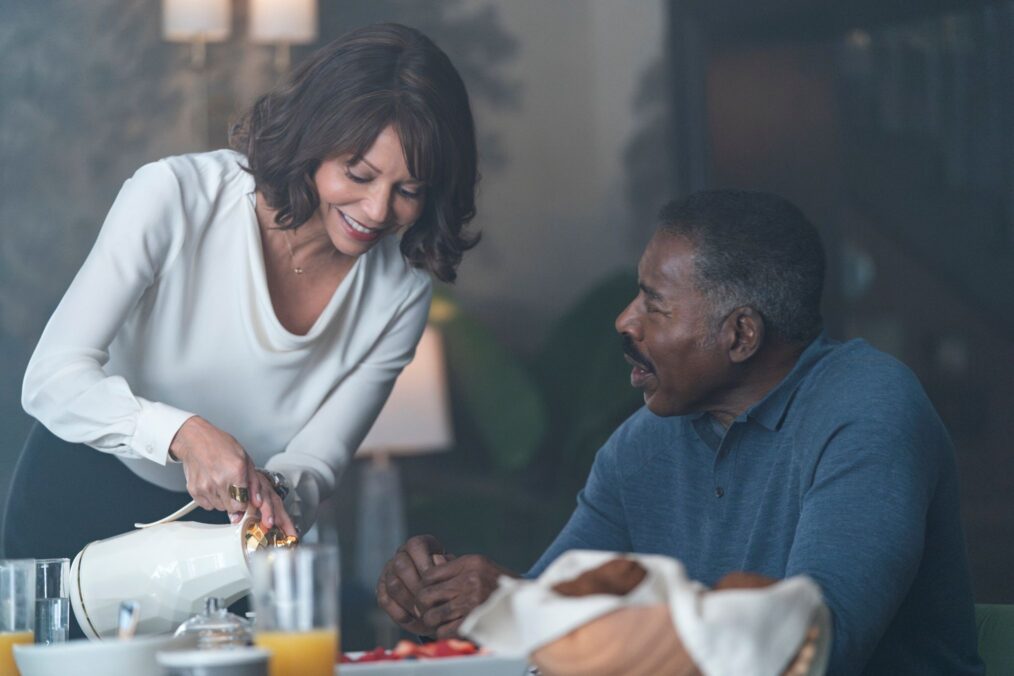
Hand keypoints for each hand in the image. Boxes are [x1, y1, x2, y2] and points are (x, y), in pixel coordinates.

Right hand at [169, 417, 296, 535]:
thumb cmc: (221, 446)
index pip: (243, 503)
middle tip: (234, 488)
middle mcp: (219, 481)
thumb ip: (254, 483)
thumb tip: (258, 502)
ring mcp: (205, 487)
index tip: (244, 497)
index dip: (245, 501)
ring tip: (222, 483)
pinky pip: (208, 506)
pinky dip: (212, 499)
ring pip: (220, 508)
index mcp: (235, 472)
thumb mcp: (246, 460)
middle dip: (236, 502)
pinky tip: (213, 485)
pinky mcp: (194, 491)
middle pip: (232, 508)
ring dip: (224, 500)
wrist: (196, 440)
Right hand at [377, 535, 448, 635]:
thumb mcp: (452, 574)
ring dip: (408, 602)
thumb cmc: (448, 583)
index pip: (415, 546)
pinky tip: (411, 620)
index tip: (437, 584)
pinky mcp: (381, 589)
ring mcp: (389, 571)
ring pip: (393, 584)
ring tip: (423, 614)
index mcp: (419, 545)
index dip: (425, 564)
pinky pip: (385, 600)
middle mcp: (401, 554)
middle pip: (401, 566)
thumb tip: (437, 560)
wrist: (438, 601)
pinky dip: (398, 612)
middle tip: (429, 604)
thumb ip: (447, 567)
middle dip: (416, 587)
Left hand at [414, 554, 517, 637]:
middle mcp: (470, 581)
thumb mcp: (480, 565)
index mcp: (470, 563)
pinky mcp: (475, 622)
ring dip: (432, 620)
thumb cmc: (498, 582)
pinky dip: (442, 631)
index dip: (423, 585)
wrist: (525, 601)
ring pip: (432, 615)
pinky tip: (449, 627)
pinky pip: (444, 631)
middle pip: (425, 595)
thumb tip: (431, 565)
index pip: (429, 574)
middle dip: (422, 604)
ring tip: (437, 619)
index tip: (427, 592)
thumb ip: (454, 566)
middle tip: (427, 608)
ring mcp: (472, 602)